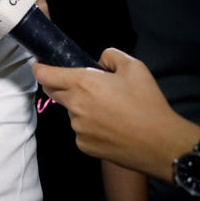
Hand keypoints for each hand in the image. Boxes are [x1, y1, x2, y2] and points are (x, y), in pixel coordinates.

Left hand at [31, 48, 198, 181]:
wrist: (160, 143)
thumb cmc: (147, 103)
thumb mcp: (134, 67)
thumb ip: (110, 55)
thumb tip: (99, 61)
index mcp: (82, 83)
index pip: (45, 75)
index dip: (39, 68)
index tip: (40, 64)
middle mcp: (75, 106)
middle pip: (53, 92)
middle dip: (59, 84)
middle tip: (80, 83)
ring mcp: (77, 128)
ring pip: (71, 111)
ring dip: (80, 106)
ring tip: (109, 109)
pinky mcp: (84, 145)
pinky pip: (80, 130)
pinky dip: (89, 125)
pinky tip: (110, 126)